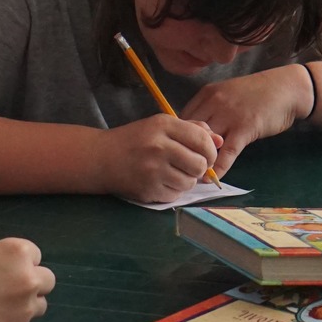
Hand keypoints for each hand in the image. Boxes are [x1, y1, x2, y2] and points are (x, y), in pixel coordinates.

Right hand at [0, 238, 54, 321]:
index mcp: (15, 253)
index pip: (35, 255)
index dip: (20, 262)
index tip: (5, 270)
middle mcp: (28, 279)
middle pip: (47, 280)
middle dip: (32, 283)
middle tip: (9, 290)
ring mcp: (25, 309)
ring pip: (39, 306)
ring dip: (25, 306)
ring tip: (0, 309)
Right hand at [96, 114, 220, 202]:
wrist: (101, 158)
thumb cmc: (135, 140)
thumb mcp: (160, 126)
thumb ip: (192, 129)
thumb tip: (220, 140)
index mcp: (164, 125)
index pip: (202, 140)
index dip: (211, 151)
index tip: (206, 155)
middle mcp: (159, 146)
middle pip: (200, 164)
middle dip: (200, 168)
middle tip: (190, 167)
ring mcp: (153, 170)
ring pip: (189, 182)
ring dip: (186, 180)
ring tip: (173, 173)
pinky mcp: (148, 190)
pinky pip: (175, 195)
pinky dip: (173, 191)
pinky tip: (161, 181)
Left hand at [183, 65, 311, 175]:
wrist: (287, 88)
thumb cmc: (258, 92)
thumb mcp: (228, 93)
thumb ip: (212, 109)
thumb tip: (198, 131)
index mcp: (207, 94)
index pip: (183, 118)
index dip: (180, 137)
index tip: (179, 152)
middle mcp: (214, 103)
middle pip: (190, 132)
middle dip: (186, 151)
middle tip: (182, 168)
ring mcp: (229, 116)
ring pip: (206, 143)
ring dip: (200, 161)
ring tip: (194, 176)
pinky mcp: (245, 128)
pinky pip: (226, 153)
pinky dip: (219, 168)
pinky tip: (213, 179)